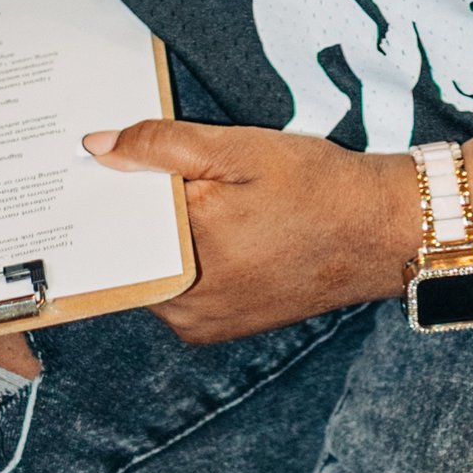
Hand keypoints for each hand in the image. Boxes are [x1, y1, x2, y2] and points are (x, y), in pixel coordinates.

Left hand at [87, 118, 421, 344]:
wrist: (382, 233)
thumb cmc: (317, 189)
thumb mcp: (236, 150)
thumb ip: (159, 147)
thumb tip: (96, 146)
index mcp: (183, 271)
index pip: (113, 228)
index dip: (103, 190)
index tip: (90, 163)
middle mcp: (186, 312)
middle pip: (132, 250)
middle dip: (131, 208)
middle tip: (131, 165)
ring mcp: (204, 324)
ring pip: (155, 266)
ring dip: (160, 231)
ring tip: (180, 191)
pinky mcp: (222, 326)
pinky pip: (181, 284)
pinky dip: (184, 252)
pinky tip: (205, 220)